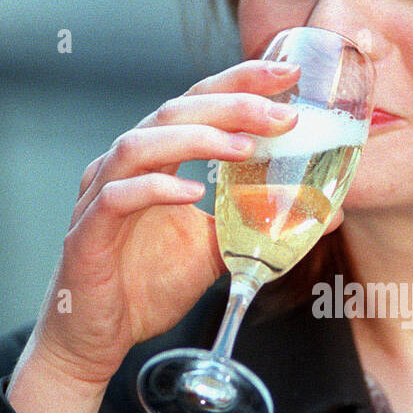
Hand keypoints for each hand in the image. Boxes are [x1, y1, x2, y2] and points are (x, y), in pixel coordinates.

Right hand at [31, 58, 342, 384]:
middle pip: (175, 111)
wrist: (97, 338)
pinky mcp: (88, 231)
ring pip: (143, 143)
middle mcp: (125, 166)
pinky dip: (157, 189)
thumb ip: (258, 225)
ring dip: (197, 139)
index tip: (288, 74)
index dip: (240, 82)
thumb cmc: (146, 286)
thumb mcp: (215, 250)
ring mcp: (101, 195)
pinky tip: (193, 193)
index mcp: (155, 159)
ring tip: (245, 147)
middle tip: (282, 111)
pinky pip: (120, 196)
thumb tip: (325, 214)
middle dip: (232, 104)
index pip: (198, 103)